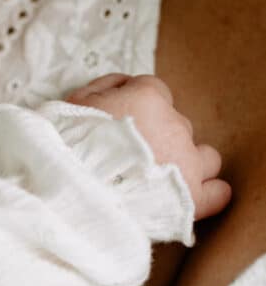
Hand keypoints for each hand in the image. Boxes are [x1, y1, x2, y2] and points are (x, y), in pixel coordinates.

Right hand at [66, 73, 231, 221]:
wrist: (74, 191)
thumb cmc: (68, 146)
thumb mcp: (73, 104)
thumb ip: (101, 91)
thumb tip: (119, 88)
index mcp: (148, 98)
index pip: (152, 91)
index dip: (135, 106)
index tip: (119, 123)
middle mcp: (175, 126)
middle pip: (176, 125)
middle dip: (158, 137)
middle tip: (131, 157)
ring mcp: (187, 162)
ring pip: (204, 156)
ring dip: (186, 162)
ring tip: (161, 178)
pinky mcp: (192, 197)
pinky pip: (217, 192)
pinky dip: (208, 192)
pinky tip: (194, 194)